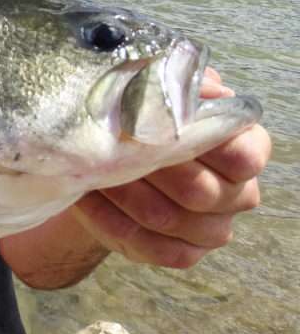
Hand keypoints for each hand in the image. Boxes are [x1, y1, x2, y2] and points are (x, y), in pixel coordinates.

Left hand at [72, 68, 270, 267]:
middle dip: (148, 168)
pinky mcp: (182, 252)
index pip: (243, 156)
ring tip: (92, 169)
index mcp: (247, 147)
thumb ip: (177, 85)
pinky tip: (87, 197)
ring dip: (122, 192)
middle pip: (199, 191)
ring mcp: (213, 229)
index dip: (201, 145)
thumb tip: (186, 81)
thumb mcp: (159, 93)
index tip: (157, 128)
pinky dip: (110, 221)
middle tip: (110, 148)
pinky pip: (148, 245)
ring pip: (167, 218)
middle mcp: (239, 193)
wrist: (118, 165)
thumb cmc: (146, 121)